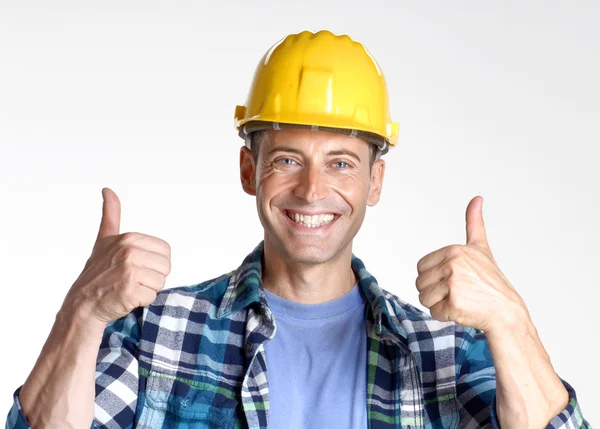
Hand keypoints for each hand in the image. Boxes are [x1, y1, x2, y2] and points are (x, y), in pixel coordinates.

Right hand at [61, 187, 170, 325]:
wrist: (82, 304)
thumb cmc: (97, 272)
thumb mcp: (104, 239)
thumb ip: (110, 214)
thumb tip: (107, 189)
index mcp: (128, 238)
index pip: (165, 251)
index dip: (154, 262)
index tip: (135, 265)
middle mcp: (129, 252)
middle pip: (166, 267)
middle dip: (152, 276)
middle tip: (131, 279)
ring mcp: (129, 272)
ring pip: (160, 282)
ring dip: (147, 289)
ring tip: (128, 287)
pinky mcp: (129, 292)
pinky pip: (151, 296)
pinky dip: (141, 301)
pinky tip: (125, 298)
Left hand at [415, 196, 528, 332]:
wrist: (506, 310)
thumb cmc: (491, 281)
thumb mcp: (481, 248)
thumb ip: (474, 223)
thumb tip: (477, 199)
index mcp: (453, 250)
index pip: (421, 267)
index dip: (433, 277)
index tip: (453, 279)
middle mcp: (452, 265)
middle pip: (420, 283)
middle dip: (434, 292)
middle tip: (457, 292)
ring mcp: (453, 285)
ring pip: (423, 298)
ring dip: (438, 304)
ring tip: (459, 300)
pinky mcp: (454, 305)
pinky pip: (434, 312)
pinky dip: (445, 316)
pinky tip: (462, 311)